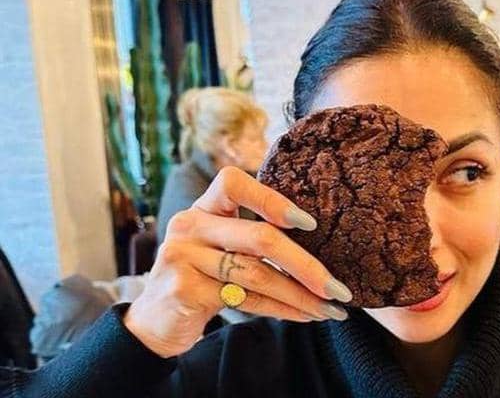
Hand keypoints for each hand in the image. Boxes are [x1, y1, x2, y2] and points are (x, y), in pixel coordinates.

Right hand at [123, 167, 352, 357]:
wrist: (156, 321)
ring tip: (331, 308)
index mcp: (204, 207)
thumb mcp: (221, 248)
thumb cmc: (203, 279)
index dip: (272, 200)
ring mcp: (184, 257)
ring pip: (258, 274)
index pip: (233, 182)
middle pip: (260, 238)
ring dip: (301, 295)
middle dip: (307, 265)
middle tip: (339, 287)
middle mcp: (190, 225)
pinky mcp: (184, 290)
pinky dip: (283, 310)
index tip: (310, 223)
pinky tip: (306, 316)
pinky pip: (247, 300)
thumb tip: (322, 248)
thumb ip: (254, 239)